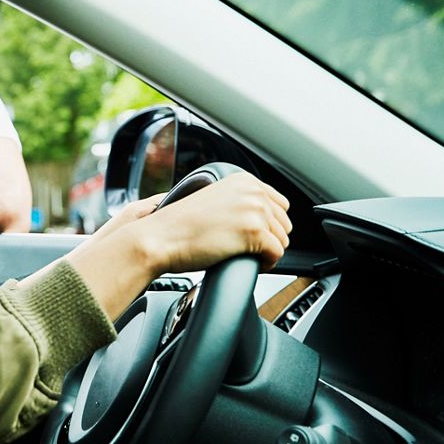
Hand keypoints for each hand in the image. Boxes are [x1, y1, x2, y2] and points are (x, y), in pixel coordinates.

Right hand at [62, 172, 291, 319]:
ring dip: (266, 252)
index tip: (252, 235)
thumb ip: (238, 202)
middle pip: (284, 224)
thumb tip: (262, 218)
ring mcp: (255, 210)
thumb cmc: (177, 226)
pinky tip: (246, 262)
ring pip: (282, 241)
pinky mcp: (254, 232)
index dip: (268, 224)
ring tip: (242, 255)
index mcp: (243, 180)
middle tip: (243, 248)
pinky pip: (276, 255)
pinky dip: (265, 264)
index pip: (279, 204)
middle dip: (268, 239)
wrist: (159, 238)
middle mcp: (252, 190)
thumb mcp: (213, 202)